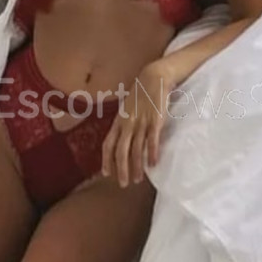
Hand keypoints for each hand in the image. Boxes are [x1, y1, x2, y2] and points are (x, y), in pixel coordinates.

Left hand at [101, 60, 173, 186]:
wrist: (154, 77)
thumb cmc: (140, 94)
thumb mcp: (126, 109)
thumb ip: (123, 124)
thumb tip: (121, 139)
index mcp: (119, 121)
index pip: (108, 144)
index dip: (106, 160)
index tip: (106, 174)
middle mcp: (127, 124)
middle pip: (121, 151)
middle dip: (121, 169)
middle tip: (123, 184)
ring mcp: (141, 122)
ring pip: (136, 149)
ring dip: (136, 166)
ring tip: (138, 179)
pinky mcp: (155, 120)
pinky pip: (152, 140)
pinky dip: (152, 153)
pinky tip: (153, 164)